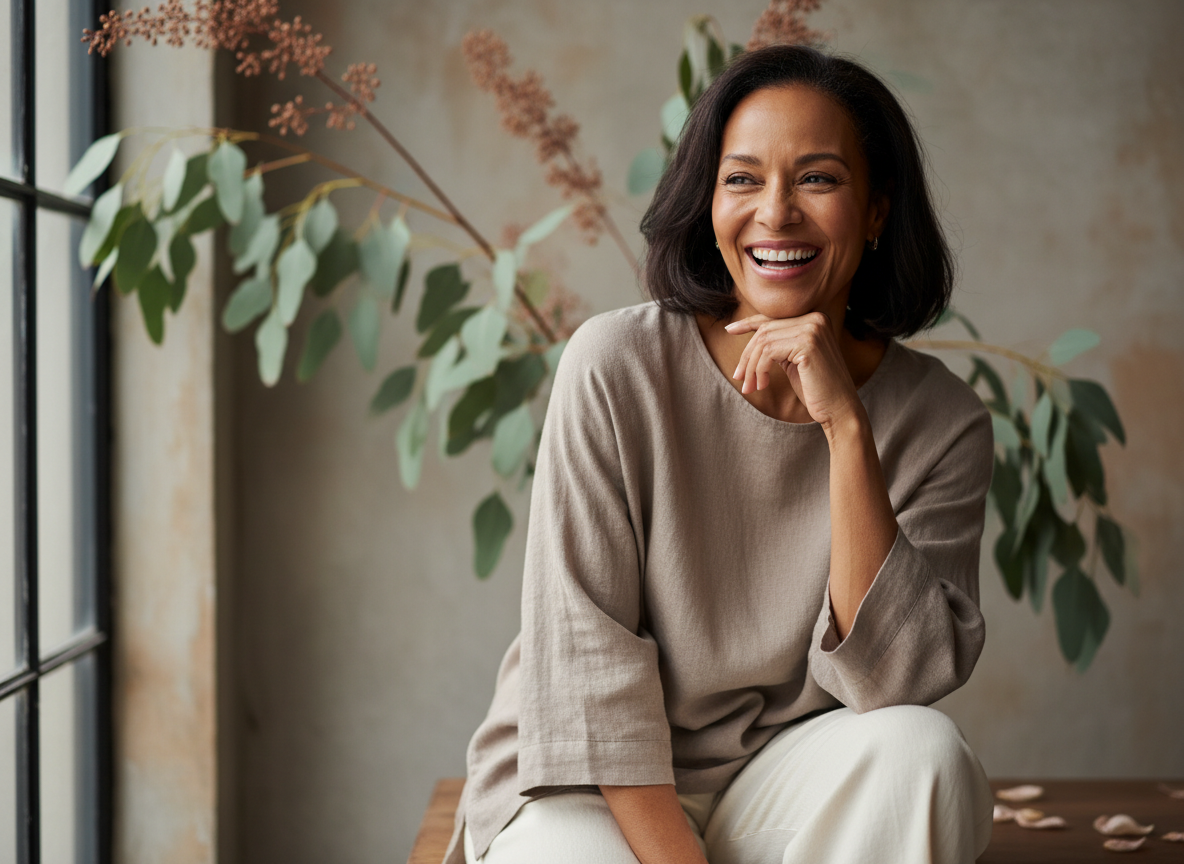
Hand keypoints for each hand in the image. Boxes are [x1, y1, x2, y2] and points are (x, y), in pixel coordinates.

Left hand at [724, 311, 861, 429]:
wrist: (838, 409)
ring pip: (764, 342)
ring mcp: (813, 329)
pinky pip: (769, 352)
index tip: (729, 330)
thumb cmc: (815, 388)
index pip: (773, 318)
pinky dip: (759, 370)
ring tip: (750, 387)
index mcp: (814, 318)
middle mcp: (815, 318)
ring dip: (751, 367)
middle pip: (765, 330)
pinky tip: (762, 385)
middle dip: (747, 356)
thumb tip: (751, 335)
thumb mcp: (792, 360)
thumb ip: (778, 344)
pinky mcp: (808, 344)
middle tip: (739, 378)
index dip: (748, 323)